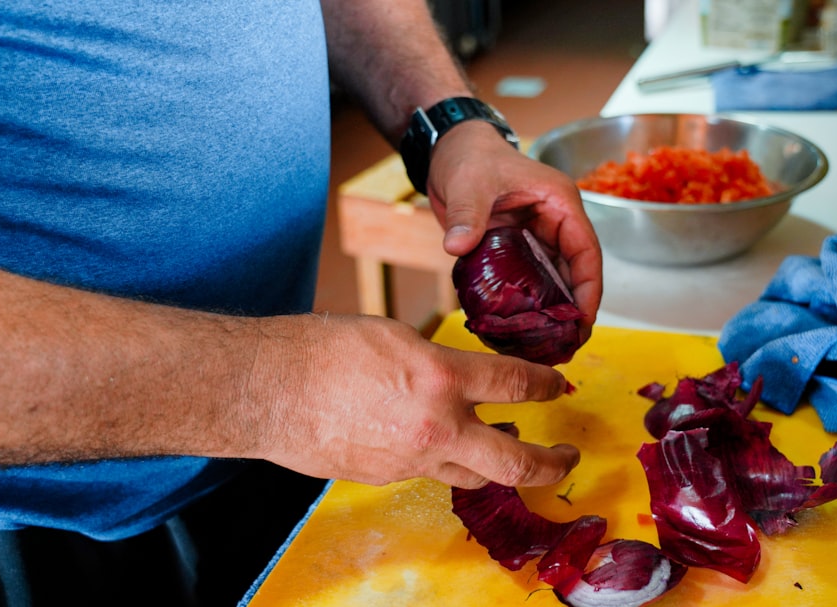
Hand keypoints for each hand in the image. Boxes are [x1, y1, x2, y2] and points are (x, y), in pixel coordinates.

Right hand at [249, 314, 579, 488]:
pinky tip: (435, 445)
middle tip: (569, 456)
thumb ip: (437, 360)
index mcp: (441, 377)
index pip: (517, 384)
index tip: (558, 385)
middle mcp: (436, 426)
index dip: (546, 385)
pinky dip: (443, 461)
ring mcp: (412, 460)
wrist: (267, 389)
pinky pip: (429, 474)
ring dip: (496, 466)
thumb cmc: (320, 350)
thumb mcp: (395, 336)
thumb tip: (457, 376)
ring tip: (508, 454)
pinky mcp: (387, 477)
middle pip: (516, 461)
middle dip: (553, 462)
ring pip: (474, 476)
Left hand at [424, 121, 602, 343]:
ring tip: (548, 349)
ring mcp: (537, 237)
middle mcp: (555, 223)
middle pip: (576, 274)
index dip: (589, 290)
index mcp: (559, 203)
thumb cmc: (469, 156)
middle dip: (575, 311)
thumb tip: (457, 245)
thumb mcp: (469, 183)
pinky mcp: (517, 249)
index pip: (587, 252)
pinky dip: (529, 306)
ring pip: (555, 282)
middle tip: (567, 348)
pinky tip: (522, 331)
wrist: (448, 151)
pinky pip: (530, 282)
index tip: (583, 322)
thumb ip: (466, 214)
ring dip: (554, 313)